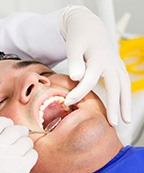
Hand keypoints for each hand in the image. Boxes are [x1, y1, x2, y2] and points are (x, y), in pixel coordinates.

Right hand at [0, 117, 37, 172]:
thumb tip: (11, 127)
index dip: (7, 123)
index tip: (10, 126)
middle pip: (15, 130)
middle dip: (20, 132)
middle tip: (20, 137)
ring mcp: (8, 159)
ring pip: (26, 141)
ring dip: (25, 146)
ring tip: (19, 154)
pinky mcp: (20, 170)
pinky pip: (33, 154)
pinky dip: (30, 157)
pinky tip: (23, 162)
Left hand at [59, 5, 130, 125]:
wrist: (88, 26)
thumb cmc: (79, 36)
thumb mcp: (73, 46)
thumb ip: (75, 61)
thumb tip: (76, 77)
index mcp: (99, 58)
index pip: (88, 81)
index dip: (78, 93)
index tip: (68, 102)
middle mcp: (111, 62)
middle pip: (115, 88)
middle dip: (114, 107)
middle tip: (113, 124)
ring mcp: (116, 64)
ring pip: (124, 86)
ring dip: (125, 103)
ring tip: (125, 120)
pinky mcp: (116, 66)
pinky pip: (124, 82)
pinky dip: (124, 94)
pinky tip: (122, 104)